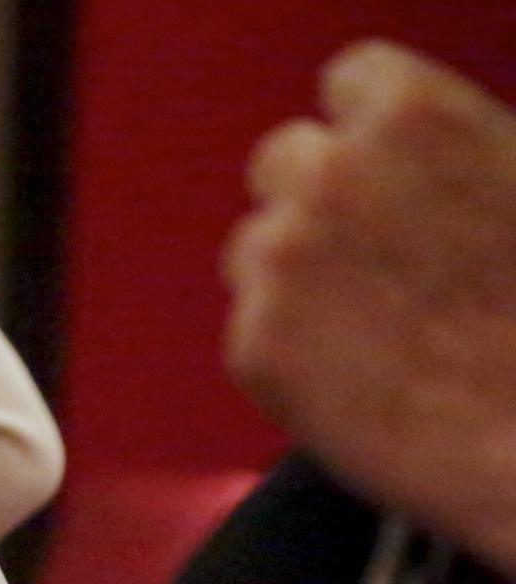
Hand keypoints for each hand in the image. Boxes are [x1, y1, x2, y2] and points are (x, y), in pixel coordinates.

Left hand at [224, 40, 515, 577]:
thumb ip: (453, 151)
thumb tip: (414, 158)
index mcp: (413, 117)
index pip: (351, 82)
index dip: (371, 132)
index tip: (388, 171)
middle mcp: (333, 176)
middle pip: (282, 160)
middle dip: (315, 199)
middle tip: (368, 258)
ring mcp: (285, 261)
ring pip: (254, 246)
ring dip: (293, 277)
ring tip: (371, 328)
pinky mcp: (256, 346)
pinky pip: (252, 329)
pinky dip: (289, 352)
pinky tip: (355, 378)